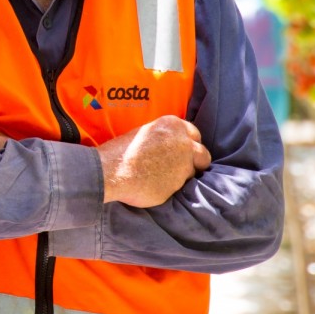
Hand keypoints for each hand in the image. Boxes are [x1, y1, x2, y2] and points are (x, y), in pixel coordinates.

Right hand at [97, 116, 211, 207]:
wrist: (111, 170)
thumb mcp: (145, 133)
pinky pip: (182, 187)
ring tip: (165, 179)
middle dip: (196, 162)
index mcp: (173, 125)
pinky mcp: (180, 183)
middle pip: (203, 154)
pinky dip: (174, 188)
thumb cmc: (122, 151)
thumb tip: (170, 148)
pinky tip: (158, 187)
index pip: (194, 134)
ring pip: (194, 172)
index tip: (182, 152)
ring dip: (184, 176)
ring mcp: (184, 163)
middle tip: (180, 168)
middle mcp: (184, 141)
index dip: (189, 145)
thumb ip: (163, 137)